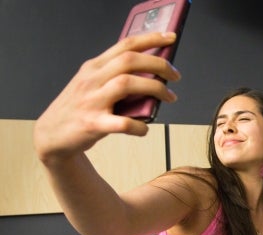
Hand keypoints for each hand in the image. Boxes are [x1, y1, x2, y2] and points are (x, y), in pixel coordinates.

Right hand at [34, 32, 180, 163]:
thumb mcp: (93, 84)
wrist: (51, 135)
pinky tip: (144, 128)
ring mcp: (91, 101)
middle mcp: (92, 80)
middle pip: (129, 61)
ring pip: (126, 84)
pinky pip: (122, 123)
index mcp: (95, 67)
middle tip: (175, 75)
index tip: (171, 37)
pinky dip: (139, 126)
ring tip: (169, 97)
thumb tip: (155, 77)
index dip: (151, 38)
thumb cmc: (80, 108)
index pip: (125, 44)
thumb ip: (117, 77)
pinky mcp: (92, 124)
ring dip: (154, 89)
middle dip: (158, 64)